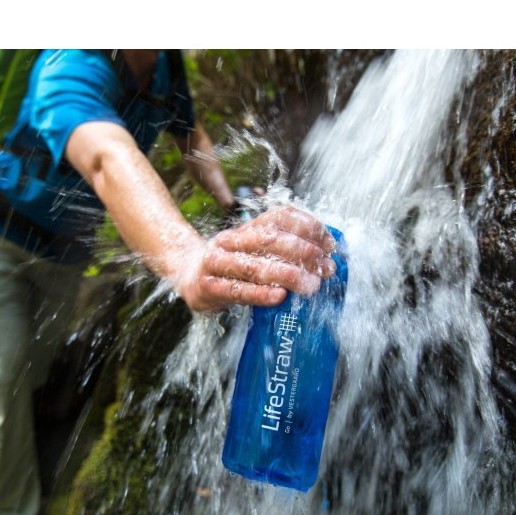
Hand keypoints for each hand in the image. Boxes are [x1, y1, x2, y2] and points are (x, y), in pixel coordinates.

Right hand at [176, 205, 336, 311]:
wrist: (185, 274)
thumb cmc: (230, 266)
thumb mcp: (254, 250)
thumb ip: (283, 251)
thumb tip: (324, 258)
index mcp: (245, 227)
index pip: (280, 217)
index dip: (308, 227)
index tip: (330, 244)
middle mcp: (230, 240)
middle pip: (269, 239)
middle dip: (303, 252)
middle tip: (325, 268)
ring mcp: (215, 263)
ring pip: (254, 265)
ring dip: (288, 275)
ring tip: (310, 285)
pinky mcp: (207, 287)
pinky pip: (237, 290)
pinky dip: (260, 294)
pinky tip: (279, 297)